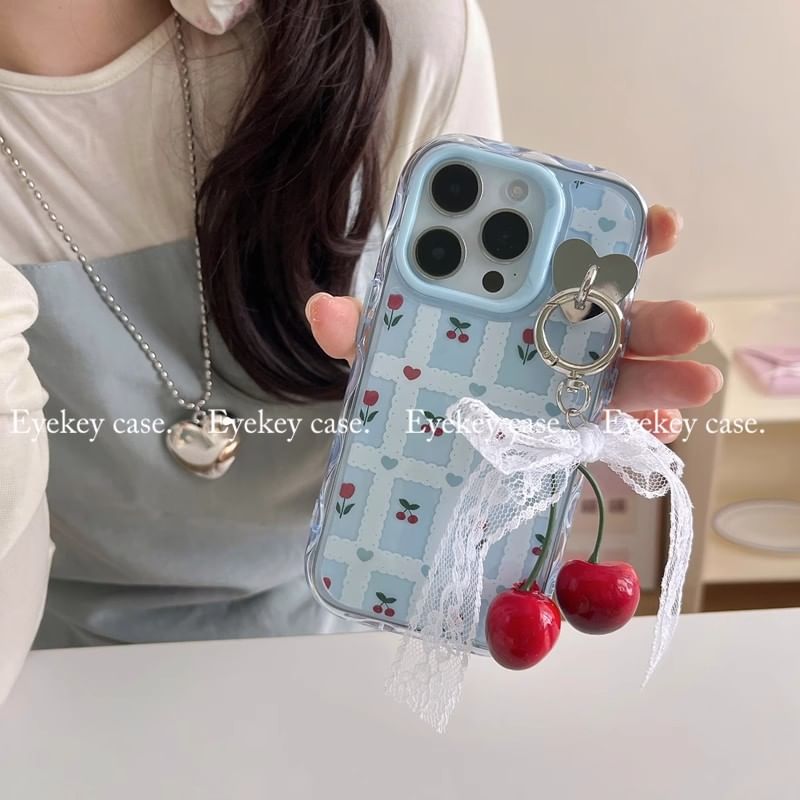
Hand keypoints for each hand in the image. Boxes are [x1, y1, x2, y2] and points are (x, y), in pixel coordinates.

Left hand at [306, 205, 720, 443]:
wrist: (413, 427)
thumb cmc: (410, 366)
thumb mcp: (384, 344)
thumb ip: (358, 326)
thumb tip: (322, 308)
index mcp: (518, 292)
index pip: (573, 253)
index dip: (620, 234)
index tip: (658, 225)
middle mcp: (552, 326)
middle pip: (615, 314)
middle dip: (656, 314)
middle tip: (689, 319)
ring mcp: (567, 375)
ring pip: (625, 368)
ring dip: (661, 374)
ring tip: (692, 385)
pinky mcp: (569, 422)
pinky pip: (611, 421)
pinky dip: (637, 427)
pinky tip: (657, 434)